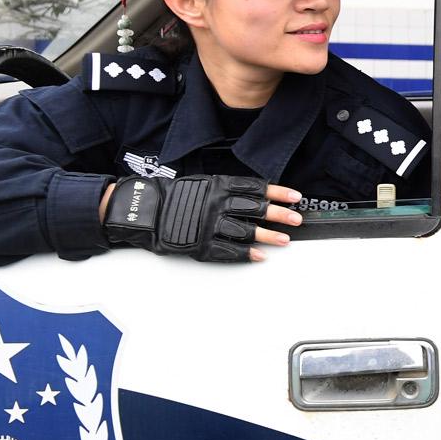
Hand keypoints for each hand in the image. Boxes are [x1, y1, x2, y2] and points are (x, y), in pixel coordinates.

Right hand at [102, 175, 302, 261]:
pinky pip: (228, 250)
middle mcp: (217, 204)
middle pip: (255, 209)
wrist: (144, 211)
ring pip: (246, 231)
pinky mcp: (201, 245)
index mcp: (218, 186)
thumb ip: (228, 189)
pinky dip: (246, 254)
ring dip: (268, 236)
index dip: (277, 192)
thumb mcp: (203, 184)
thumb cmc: (175, 196)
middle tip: (296, 219)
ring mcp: (209, 225)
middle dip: (279, 214)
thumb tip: (258, 194)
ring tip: (284, 239)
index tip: (295, 196)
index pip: (255, 187)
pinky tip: (260, 256)